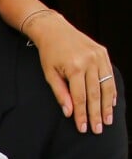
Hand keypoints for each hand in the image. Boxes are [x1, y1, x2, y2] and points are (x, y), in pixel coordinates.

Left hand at [24, 12, 115, 133]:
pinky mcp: (103, 52)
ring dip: (106, 106)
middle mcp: (89, 61)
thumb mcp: (49, 73)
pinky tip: (110, 103)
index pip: (80, 97)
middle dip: (96, 114)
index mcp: (74, 67)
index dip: (82, 114)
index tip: (83, 128)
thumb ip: (60, 93)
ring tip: (106, 120)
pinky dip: (110, 90)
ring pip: (105, 86)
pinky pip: (109, 75)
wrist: (54, 29)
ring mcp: (98, 56)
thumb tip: (69, 113)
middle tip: (97, 130)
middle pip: (94, 94)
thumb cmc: (48, 52)